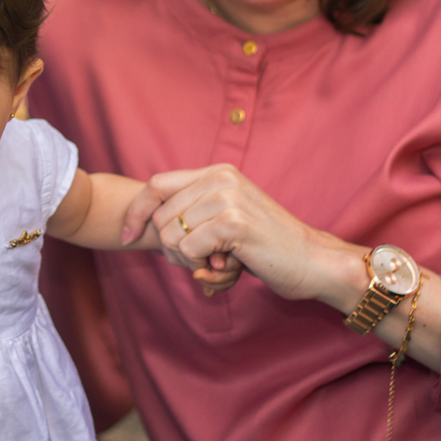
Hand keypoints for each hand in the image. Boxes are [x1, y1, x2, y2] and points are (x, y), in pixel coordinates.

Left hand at [124, 165, 363, 305]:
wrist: (313, 262)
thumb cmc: (267, 247)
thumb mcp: (226, 220)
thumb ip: (192, 215)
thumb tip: (140, 225)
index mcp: (217, 172)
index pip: (156, 184)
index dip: (136, 212)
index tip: (126, 236)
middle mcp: (220, 177)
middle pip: (159, 215)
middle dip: (170, 248)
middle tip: (200, 263)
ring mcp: (226, 197)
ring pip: (170, 235)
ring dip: (188, 261)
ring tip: (218, 265)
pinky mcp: (232, 222)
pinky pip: (188, 249)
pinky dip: (201, 268)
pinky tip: (226, 268)